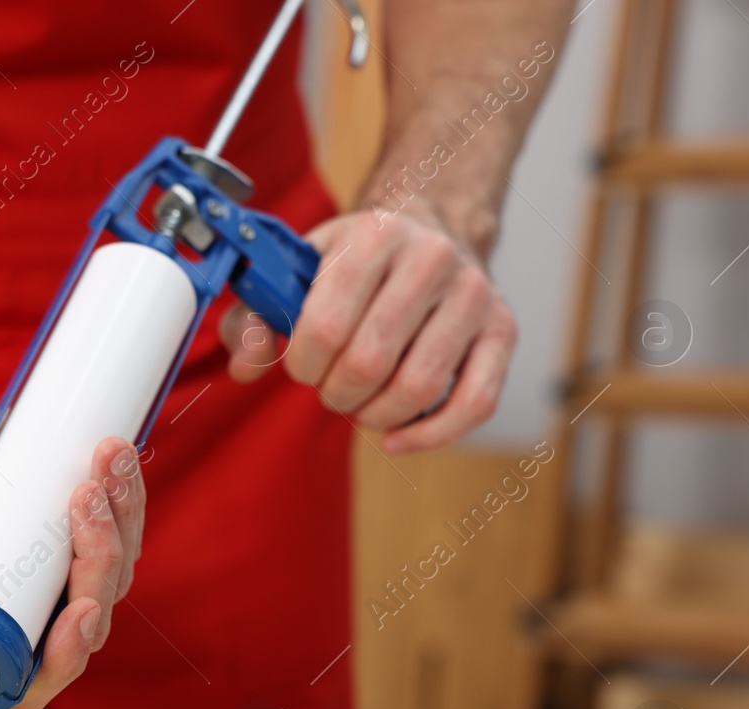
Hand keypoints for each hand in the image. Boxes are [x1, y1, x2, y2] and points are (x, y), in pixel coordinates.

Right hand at [0, 370, 144, 708]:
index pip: (37, 679)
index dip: (67, 656)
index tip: (77, 610)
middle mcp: (32, 619)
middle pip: (89, 620)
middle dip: (100, 561)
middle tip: (83, 499)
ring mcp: (64, 582)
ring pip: (115, 574)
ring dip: (119, 520)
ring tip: (99, 462)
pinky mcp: (85, 542)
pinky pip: (122, 534)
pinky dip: (127, 498)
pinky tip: (116, 460)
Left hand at [218, 206, 516, 453]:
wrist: (432, 231)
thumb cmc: (357, 262)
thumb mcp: (300, 270)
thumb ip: (258, 316)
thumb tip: (245, 366)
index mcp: (374, 236)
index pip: (325, 326)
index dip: (303, 365)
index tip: (302, 367)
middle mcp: (432, 259)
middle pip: (369, 362)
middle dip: (336, 393)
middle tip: (330, 389)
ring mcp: (474, 295)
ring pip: (418, 388)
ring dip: (375, 415)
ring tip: (361, 405)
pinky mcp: (503, 330)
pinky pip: (474, 403)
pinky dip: (430, 435)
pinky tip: (396, 438)